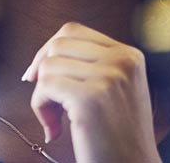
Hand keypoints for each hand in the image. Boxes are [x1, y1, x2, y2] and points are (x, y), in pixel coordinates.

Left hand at [22, 22, 162, 162]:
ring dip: (42, 95)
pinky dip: (40, 108)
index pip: (74, 30)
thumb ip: (92, 67)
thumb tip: (44, 56)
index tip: (40, 76)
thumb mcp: (116, 90)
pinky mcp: (90, 98)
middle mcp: (122, 60)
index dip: (49, 51)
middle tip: (46, 100)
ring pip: (49, 64)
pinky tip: (55, 130)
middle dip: (42, 69)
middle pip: (59, 43)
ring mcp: (108, 77)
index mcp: (130, 55)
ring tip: (56, 120)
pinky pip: (45, 86)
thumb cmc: (118, 138)